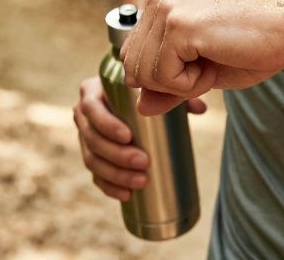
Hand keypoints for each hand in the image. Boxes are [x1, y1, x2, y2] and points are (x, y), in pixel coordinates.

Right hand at [73, 77, 207, 200]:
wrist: (128, 101)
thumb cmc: (143, 92)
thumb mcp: (157, 89)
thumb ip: (175, 95)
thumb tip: (199, 109)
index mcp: (92, 92)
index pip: (91, 108)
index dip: (106, 124)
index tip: (128, 136)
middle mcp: (84, 115)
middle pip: (92, 139)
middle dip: (117, 154)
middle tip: (144, 162)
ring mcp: (85, 138)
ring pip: (92, 160)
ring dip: (115, 174)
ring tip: (141, 181)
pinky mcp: (92, 157)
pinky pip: (95, 176)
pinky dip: (109, 187)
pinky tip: (127, 195)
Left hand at [120, 0, 283, 115]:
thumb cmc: (252, 46)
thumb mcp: (201, 72)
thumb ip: (167, 86)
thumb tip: (139, 108)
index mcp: (160, 2)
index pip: (132, 56)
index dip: (164, 77)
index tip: (200, 63)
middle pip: (133, 68)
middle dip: (169, 82)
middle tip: (208, 65)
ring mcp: (167, 8)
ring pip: (143, 75)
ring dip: (180, 84)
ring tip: (212, 62)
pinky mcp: (178, 25)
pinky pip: (162, 77)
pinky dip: (190, 85)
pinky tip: (215, 62)